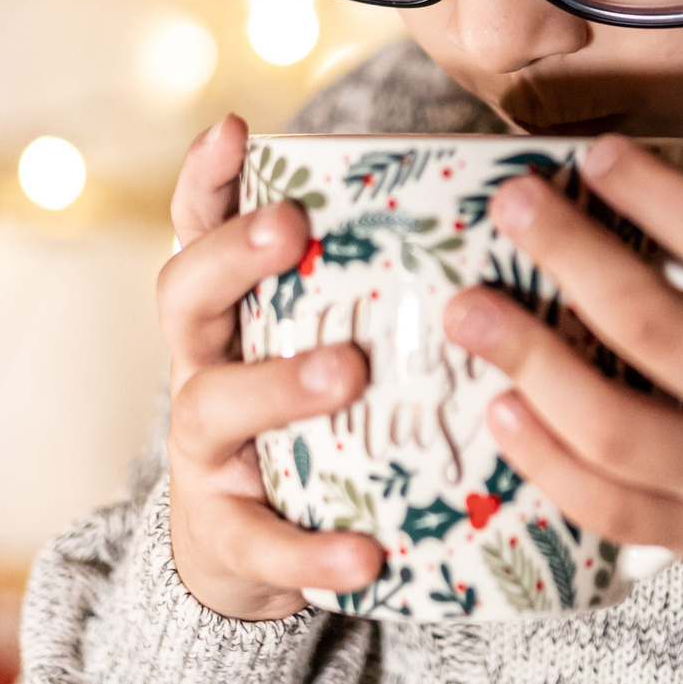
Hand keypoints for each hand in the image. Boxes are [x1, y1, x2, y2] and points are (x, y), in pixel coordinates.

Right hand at [156, 114, 381, 620]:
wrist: (247, 555)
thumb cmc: (311, 422)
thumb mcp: (322, 343)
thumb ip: (374, 286)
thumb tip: (498, 203)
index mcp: (228, 314)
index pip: (199, 230)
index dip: (207, 180)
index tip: (235, 128)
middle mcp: (202, 368)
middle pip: (184, 297)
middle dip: (233, 256)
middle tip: (291, 227)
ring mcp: (206, 453)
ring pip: (212, 406)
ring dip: (278, 384)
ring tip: (347, 373)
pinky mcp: (228, 537)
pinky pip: (262, 543)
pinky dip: (311, 551)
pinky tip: (367, 552)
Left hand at [440, 136, 682, 615]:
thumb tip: (644, 213)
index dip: (656, 195)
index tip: (593, 155)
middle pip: (656, 328)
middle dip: (571, 257)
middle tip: (511, 206)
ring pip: (614, 429)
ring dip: (529, 362)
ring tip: (469, 310)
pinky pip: (609, 507)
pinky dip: (547, 460)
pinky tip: (501, 408)